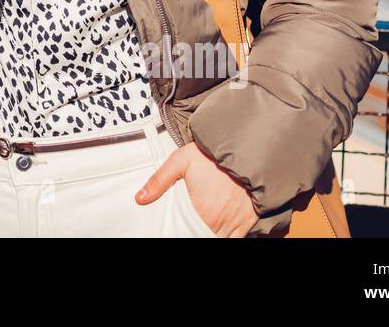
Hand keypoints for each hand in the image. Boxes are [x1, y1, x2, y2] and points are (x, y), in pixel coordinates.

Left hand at [136, 141, 259, 237]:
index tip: (176, 229)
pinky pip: (237, 239)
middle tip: (187, 226)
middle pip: (203, 237)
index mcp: (201, 213)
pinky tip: (219, 229)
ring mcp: (236, 224)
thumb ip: (159, 180)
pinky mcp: (249, 221)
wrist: (246, 149)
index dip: (180, 233)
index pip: (186, 234)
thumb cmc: (212, 155)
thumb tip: (140, 198)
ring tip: (200, 226)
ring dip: (210, 235)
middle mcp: (219, 222)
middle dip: (194, 233)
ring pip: (220, 240)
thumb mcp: (181, 161)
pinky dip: (227, 236)